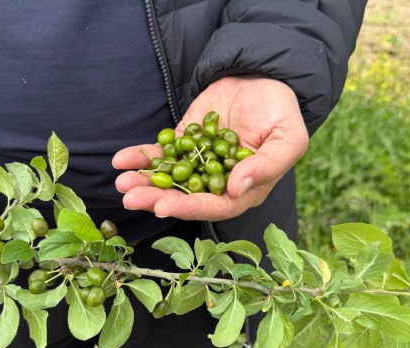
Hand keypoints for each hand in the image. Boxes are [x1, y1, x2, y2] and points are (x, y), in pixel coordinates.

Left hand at [113, 76, 308, 220]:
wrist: (263, 76)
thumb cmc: (282, 110)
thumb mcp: (288, 138)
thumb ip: (267, 165)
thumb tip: (236, 188)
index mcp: (244, 189)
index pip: (214, 206)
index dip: (188, 208)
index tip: (162, 206)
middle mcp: (217, 182)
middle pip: (184, 197)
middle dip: (156, 198)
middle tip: (131, 197)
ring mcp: (197, 162)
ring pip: (168, 178)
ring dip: (144, 182)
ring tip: (122, 183)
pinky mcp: (184, 142)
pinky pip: (160, 153)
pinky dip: (141, 158)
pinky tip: (121, 160)